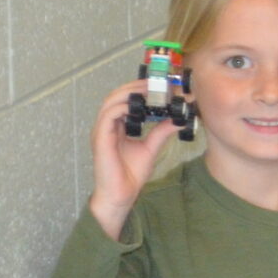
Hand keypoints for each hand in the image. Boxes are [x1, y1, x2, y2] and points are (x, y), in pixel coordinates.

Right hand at [86, 81, 178, 239]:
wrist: (120, 195)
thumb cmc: (130, 174)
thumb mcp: (151, 148)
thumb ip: (161, 132)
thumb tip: (177, 118)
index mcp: (116, 125)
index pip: (125, 99)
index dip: (141, 89)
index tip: (162, 85)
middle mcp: (107, 125)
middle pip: (117, 95)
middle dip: (137, 86)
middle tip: (159, 82)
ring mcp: (101, 130)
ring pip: (111, 101)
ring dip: (130, 93)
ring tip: (150, 89)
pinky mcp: (100, 138)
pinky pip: (108, 116)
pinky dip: (122, 107)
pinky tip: (138, 106)